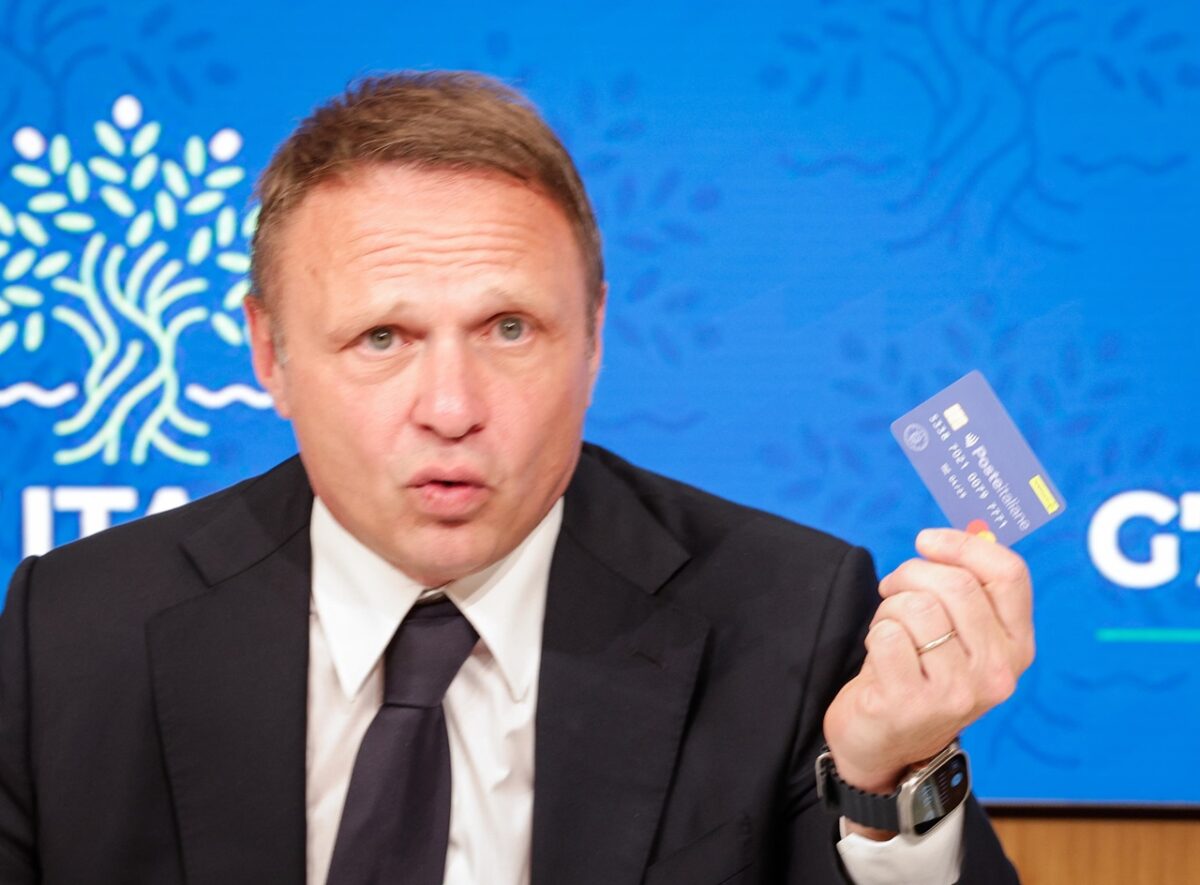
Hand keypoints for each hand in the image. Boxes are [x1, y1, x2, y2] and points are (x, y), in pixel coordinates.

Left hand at [822, 529, 1034, 819]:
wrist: (886, 744)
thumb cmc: (920, 673)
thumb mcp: (960, 635)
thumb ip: (971, 586)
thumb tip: (974, 527)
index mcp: (1017, 647)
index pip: (1008, 574)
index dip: (962, 546)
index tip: (926, 541)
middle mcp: (996, 672)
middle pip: (955, 585)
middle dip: (911, 575)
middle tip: (893, 589)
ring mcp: (956, 692)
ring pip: (917, 607)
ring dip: (890, 609)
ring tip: (890, 632)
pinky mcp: (911, 703)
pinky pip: (887, 635)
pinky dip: (874, 635)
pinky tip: (879, 658)